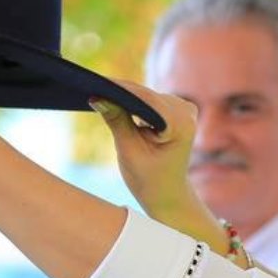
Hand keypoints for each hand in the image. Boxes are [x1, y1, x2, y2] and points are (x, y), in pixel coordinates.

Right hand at [92, 83, 201, 224]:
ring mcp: (184, 109)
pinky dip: (134, 104)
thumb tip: (97, 96)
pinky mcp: (177, 110)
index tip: (95, 82)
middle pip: (147, 95)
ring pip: (147, 97)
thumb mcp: (128, 150)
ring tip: (100, 94)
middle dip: (120, 93)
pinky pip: (151, 101)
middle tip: (91, 86)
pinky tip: (116, 102)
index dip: (119, 90)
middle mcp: (187, 112)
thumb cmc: (148, 179)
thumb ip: (116, 120)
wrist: (167, 194)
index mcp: (180, 123)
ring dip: (126, 98)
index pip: (145, 99)